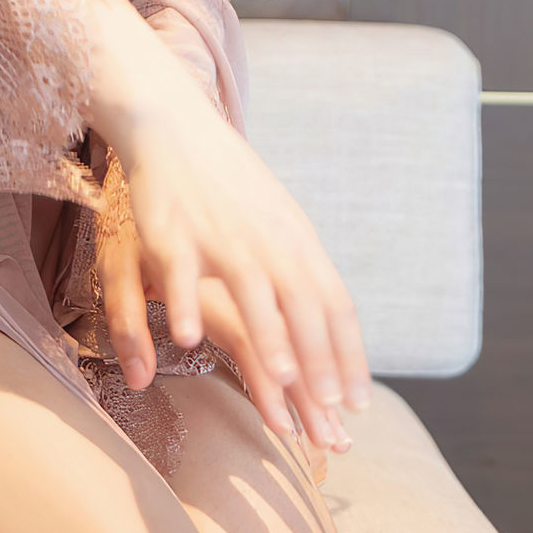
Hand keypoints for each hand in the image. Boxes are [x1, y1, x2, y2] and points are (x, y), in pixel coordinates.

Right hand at [100, 89, 370, 457]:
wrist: (176, 124)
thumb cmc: (229, 182)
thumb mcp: (278, 222)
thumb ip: (300, 270)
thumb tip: (332, 320)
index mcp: (297, 239)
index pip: (334, 302)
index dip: (349, 354)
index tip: (359, 402)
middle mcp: (267, 238)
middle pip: (302, 302)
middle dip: (317, 357)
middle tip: (330, 408)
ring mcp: (221, 234)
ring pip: (251, 288)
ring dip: (268, 333)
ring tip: (280, 378)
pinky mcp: (173, 230)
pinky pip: (182, 273)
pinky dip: (187, 305)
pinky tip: (191, 338)